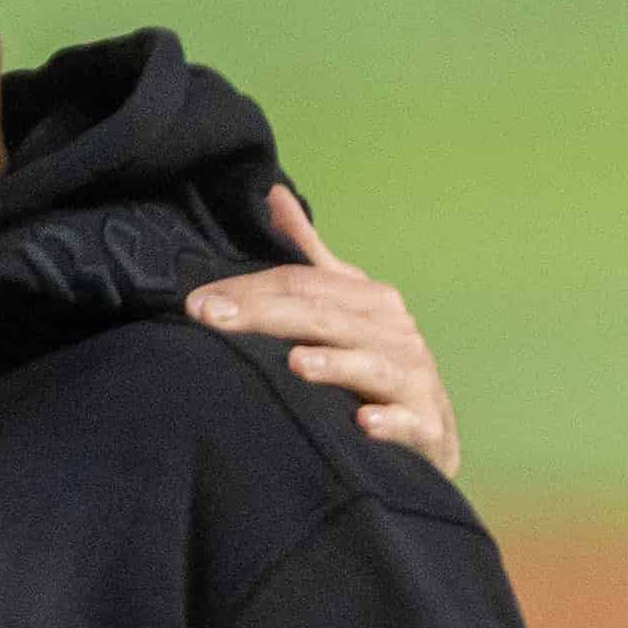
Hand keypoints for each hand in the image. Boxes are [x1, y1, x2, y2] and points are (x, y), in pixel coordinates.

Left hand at [188, 186, 456, 478]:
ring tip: (297, 363)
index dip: (251, 289)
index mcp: (370, 301)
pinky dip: (390, 422)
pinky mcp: (425, 427)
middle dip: (269, 317)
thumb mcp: (343, 302)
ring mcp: (412, 378)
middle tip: (214, 319)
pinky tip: (364, 423)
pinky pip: (408, 423)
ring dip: (337, 366)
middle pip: (326, 318)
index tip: (198, 302)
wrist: (429, 430)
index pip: (304, 284)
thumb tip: (274, 197)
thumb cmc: (374, 360)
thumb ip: (307, 254)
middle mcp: (394, 333)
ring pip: (372, 366)